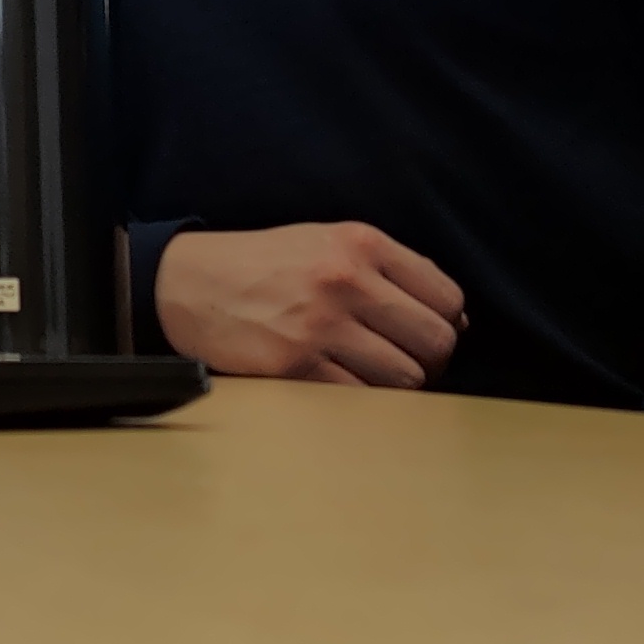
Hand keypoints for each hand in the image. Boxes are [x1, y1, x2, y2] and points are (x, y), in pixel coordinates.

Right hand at [152, 223, 466, 386]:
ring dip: (396, 386)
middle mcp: (345, 280)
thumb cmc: (264, 265)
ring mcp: (320, 325)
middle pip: (435, 341)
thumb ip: (390, 270)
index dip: (445, 323)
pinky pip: (361, 400)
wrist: (187, 283)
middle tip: (404, 362)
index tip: (422, 333)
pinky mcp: (294, 367)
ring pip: (406, 378)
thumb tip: (457, 320)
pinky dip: (361, 402)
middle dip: (430, 361)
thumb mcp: (326, 241)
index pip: (446, 296)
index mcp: (360, 243)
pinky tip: (341, 386)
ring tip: (370, 375)